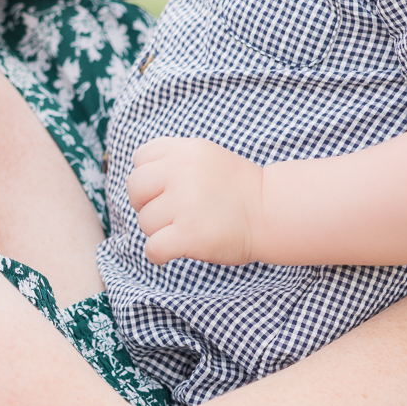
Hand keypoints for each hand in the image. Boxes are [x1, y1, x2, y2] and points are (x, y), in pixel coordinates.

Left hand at [126, 135, 264, 265]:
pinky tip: (173, 251)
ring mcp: (185, 203)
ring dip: (159, 231)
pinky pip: (152, 248)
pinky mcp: (189, 234)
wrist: (271, 212)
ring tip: (186, 229)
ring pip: (145, 222)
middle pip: (135, 189)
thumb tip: (138, 183)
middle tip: (170, 214)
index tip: (165, 191)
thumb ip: (173, 161)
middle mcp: (182, 172)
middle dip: (147, 204)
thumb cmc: (237, 190)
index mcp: (185, 150)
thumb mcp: (205, 157)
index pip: (140, 159)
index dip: (148, 179)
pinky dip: (158, 255)